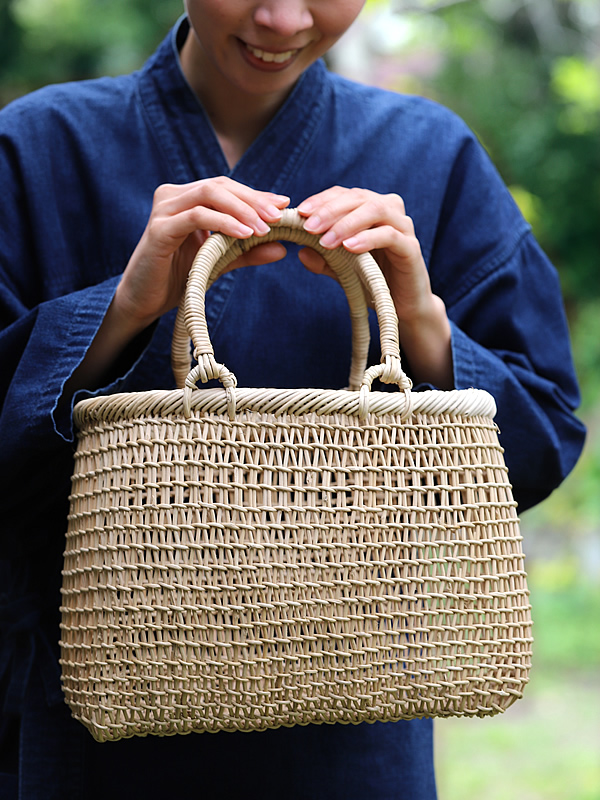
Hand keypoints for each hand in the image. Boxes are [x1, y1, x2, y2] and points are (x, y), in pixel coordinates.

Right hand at [63, 178, 288, 397]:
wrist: (144, 301)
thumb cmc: (178, 278)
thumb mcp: (219, 262)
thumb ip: (246, 253)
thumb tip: (281, 249)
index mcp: (185, 198)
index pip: (226, 187)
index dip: (255, 194)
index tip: (283, 204)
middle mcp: (172, 196)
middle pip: (220, 185)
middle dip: (252, 200)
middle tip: (277, 216)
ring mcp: (164, 210)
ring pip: (209, 194)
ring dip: (241, 210)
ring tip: (264, 228)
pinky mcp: (159, 229)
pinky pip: (196, 217)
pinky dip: (223, 223)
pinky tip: (243, 234)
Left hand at [296, 187, 452, 387]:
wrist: (399, 308)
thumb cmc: (371, 282)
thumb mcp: (341, 270)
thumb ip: (323, 260)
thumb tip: (300, 252)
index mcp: (370, 209)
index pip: (344, 194)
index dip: (321, 200)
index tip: (300, 213)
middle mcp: (389, 211)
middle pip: (358, 197)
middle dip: (330, 211)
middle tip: (309, 227)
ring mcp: (402, 227)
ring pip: (375, 210)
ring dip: (347, 223)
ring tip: (327, 240)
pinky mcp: (411, 248)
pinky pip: (390, 235)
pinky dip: (368, 239)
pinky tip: (350, 248)